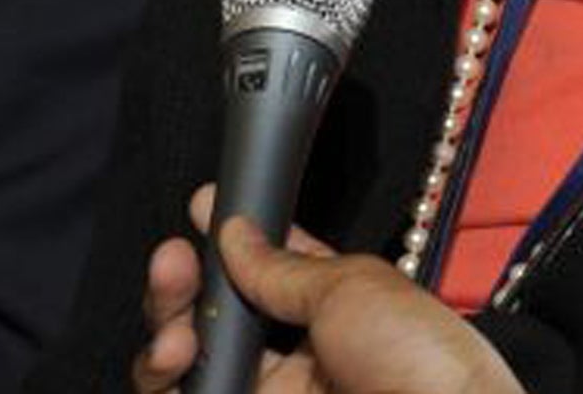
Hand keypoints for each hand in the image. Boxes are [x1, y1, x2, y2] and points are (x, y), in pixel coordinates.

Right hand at [133, 186, 521, 393]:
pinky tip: (174, 355)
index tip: (201, 207)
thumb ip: (282, 265)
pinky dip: (165, 378)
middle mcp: (292, 351)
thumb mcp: (351, 286)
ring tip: (177, 333)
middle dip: (180, 283)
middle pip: (212, 313)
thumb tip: (234, 231)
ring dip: (166, 332)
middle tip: (172, 263)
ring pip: (189, 362)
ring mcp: (268, 392)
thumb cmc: (417, 356)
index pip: (262, 265)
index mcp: (327, 303)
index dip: (229, 236)